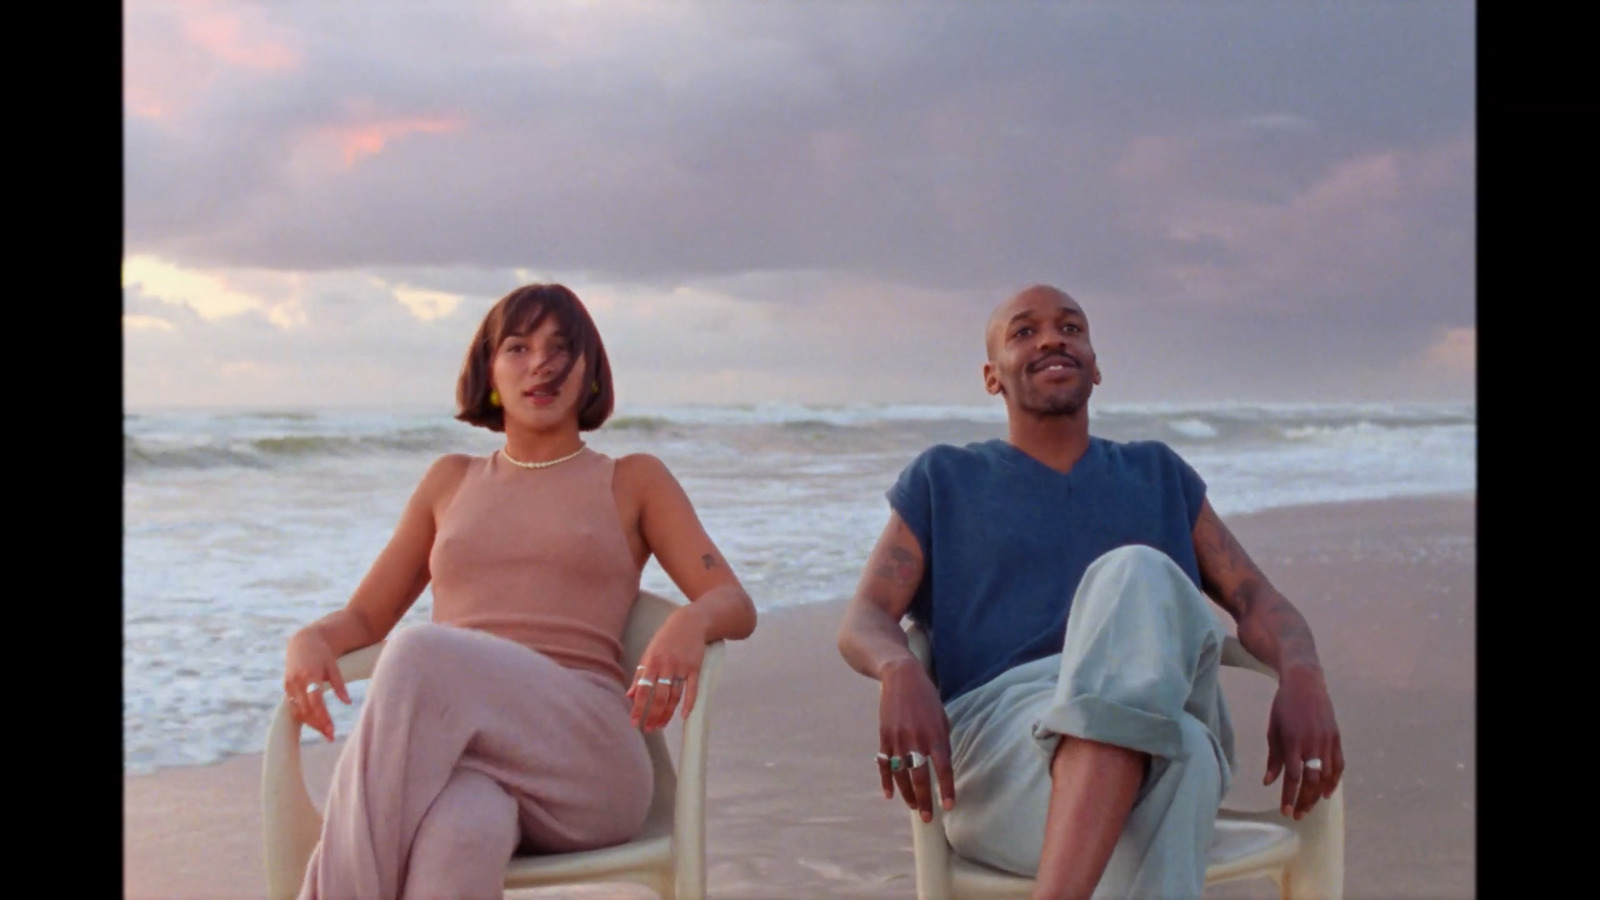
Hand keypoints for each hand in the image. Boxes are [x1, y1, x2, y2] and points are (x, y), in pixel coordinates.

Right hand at [283, 627, 351, 741]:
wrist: (304, 641)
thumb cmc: (323, 653)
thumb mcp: (333, 666)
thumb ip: (340, 685)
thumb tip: (348, 703)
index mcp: (309, 675)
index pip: (315, 702)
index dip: (323, 718)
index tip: (332, 730)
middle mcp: (295, 682)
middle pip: (305, 710)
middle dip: (318, 724)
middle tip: (331, 736)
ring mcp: (288, 685)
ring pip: (298, 711)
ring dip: (311, 723)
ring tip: (326, 732)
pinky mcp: (286, 688)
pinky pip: (294, 707)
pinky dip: (304, 716)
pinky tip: (316, 723)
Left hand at [626, 605, 708, 731]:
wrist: (689, 622)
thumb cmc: (666, 638)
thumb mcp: (649, 653)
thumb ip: (640, 674)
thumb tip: (629, 694)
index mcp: (651, 662)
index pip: (642, 690)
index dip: (638, 708)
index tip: (634, 722)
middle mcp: (665, 666)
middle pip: (658, 696)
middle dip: (652, 715)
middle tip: (648, 729)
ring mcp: (681, 667)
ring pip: (674, 695)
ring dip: (667, 713)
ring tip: (661, 725)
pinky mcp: (695, 667)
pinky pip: (692, 688)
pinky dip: (689, 703)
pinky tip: (684, 716)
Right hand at [876, 657, 955, 821]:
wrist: (901, 677)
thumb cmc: (927, 697)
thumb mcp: (941, 717)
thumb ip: (942, 741)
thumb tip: (941, 764)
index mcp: (935, 734)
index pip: (943, 768)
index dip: (946, 789)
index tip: (949, 805)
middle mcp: (916, 740)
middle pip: (920, 777)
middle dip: (924, 800)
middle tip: (927, 817)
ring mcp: (898, 739)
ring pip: (901, 774)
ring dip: (907, 794)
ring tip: (913, 807)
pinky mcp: (884, 736)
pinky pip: (885, 763)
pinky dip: (886, 780)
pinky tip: (889, 794)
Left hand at [1265, 667, 1343, 819]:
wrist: (1305, 683)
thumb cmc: (1283, 706)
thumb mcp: (1273, 730)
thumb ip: (1274, 758)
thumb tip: (1268, 782)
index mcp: (1293, 742)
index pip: (1293, 777)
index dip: (1289, 797)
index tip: (1286, 812)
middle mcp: (1312, 744)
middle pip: (1312, 781)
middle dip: (1304, 801)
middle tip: (1298, 815)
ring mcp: (1327, 741)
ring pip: (1326, 776)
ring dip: (1318, 795)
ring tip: (1310, 808)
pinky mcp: (1336, 737)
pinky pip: (1338, 765)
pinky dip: (1334, 780)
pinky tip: (1326, 792)